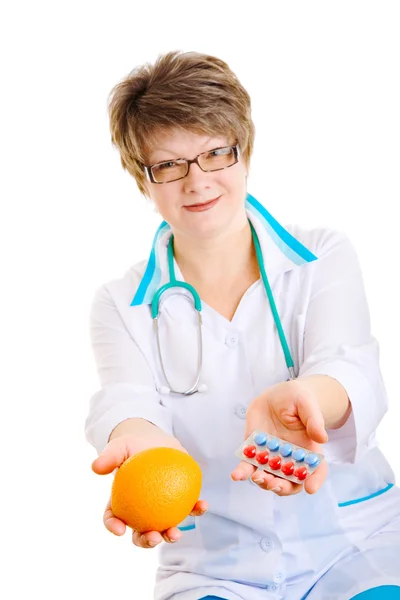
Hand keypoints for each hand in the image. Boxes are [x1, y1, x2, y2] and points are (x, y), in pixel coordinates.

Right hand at [92, 434, 208, 547]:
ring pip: (165, 526)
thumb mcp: (118, 446)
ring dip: (171, 534)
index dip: (114, 526)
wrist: (154, 439)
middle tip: (153, 537)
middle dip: (146, 541)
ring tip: (176, 533)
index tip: (120, 530)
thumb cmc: (132, 444)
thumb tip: (95, 467)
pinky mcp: (180, 498)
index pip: (113, 517)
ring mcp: (162, 507)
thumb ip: (108, 456)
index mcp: (121, 501)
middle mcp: (140, 510)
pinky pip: (189, 507)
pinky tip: (202, 506)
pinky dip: (196, 509)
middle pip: (140, 531)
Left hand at [231, 379, 328, 495]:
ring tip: (258, 477)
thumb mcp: (306, 404)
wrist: (276, 396)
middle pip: (290, 481)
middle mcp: (291, 459)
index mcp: (309, 450)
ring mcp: (272, 457)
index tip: (310, 488)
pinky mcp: (254, 451)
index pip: (316, 470)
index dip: (315, 480)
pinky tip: (237, 475)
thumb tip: (322, 438)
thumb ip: (313, 420)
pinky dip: (243, 472)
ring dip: (263, 482)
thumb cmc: (296, 399)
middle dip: (283, 487)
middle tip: (275, 484)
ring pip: (269, 477)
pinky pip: (248, 465)